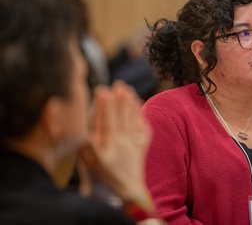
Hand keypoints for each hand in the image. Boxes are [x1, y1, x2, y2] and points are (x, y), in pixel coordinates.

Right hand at [79, 81, 152, 210]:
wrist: (127, 190)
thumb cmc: (102, 176)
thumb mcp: (89, 164)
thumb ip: (87, 146)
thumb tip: (86, 129)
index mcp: (106, 148)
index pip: (104, 121)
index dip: (103, 105)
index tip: (101, 90)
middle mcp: (121, 144)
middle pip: (120, 117)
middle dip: (117, 99)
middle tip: (116, 84)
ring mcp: (134, 144)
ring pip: (132, 118)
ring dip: (129, 102)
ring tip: (126, 88)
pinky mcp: (143, 145)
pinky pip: (143, 126)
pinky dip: (139, 113)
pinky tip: (137, 102)